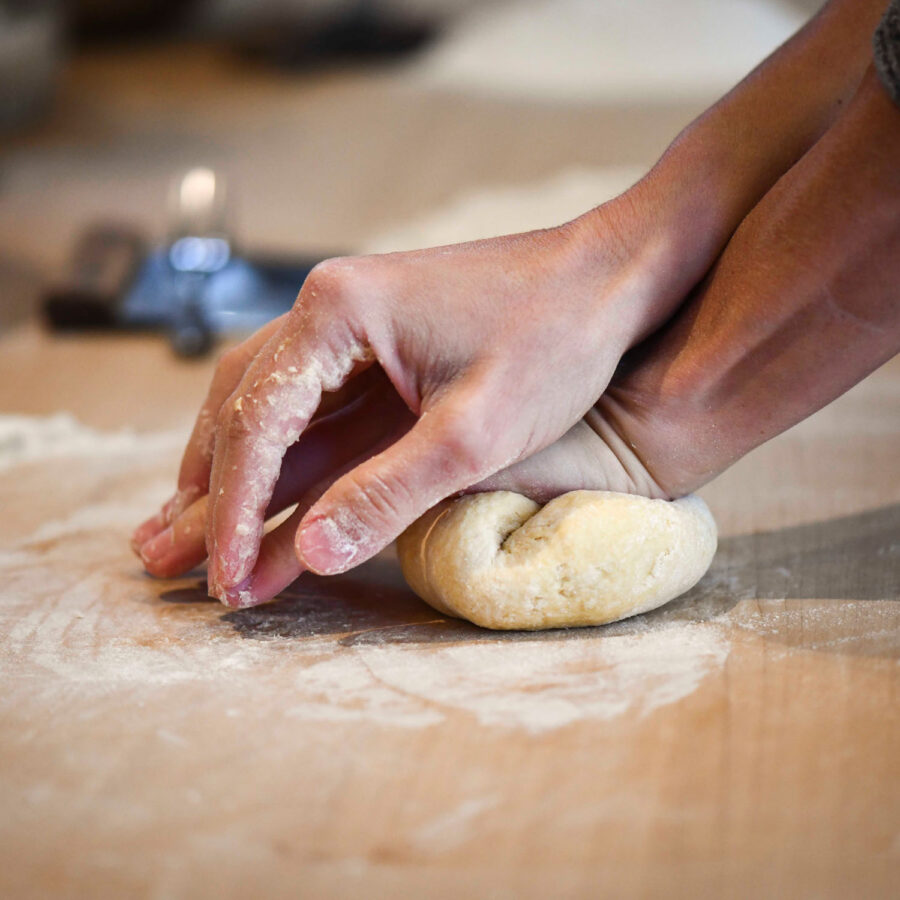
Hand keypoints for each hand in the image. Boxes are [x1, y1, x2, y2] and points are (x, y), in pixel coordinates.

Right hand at [133, 189, 706, 605]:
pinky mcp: (380, 356)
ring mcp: (353, 333)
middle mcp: (329, 314)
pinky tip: (261, 501)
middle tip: (166, 559)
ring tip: (186, 536)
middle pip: (243, 410)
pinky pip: (314, 414)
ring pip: (269, 412)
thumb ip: (387, 494)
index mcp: (338, 313)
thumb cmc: (555, 336)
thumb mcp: (476, 430)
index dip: (233, 509)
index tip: (222, 575)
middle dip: (209, 490)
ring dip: (233, 477)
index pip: (259, 423)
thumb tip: (308, 555)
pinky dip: (285, 463)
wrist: (610, 278)